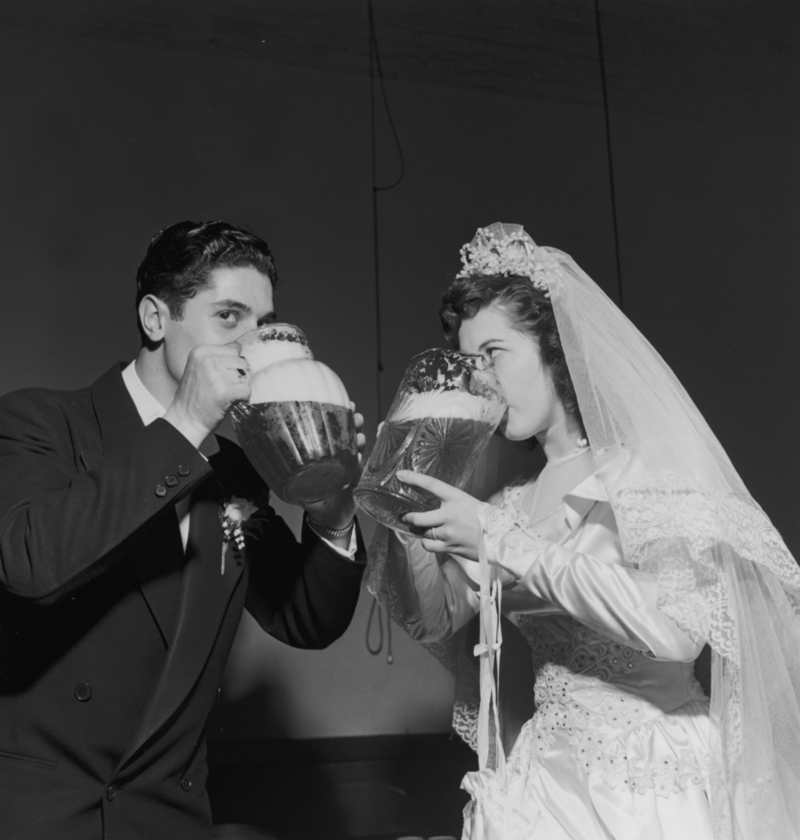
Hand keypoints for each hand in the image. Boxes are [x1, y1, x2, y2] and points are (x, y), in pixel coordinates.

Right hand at [165, 343, 250, 447]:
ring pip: (246, 376)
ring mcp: (216, 376)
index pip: (233, 348)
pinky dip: (243, 397)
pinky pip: (247, 390)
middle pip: (241, 361)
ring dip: (240, 386)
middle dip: (239, 375)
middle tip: (225, 386)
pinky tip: (231, 401)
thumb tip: (239, 350)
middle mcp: (208, 360)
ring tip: (226, 394)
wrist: (185, 420)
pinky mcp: (225, 392)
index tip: (223, 374)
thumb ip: (217, 358)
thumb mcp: (199, 368)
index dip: (233, 362)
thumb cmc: (194, 396)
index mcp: (201, 352)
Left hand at [301, 403, 365, 535]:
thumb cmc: (315, 499)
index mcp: (328, 453)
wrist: (329, 520)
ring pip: (360, 448)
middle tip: (355, 415)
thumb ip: (288, 473)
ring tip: (359, 435)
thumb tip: (268, 457)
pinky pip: (364, 468)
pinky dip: (362, 462)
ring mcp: (353, 467)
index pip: (335, 430)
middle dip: (355, 422)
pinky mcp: (360, 481)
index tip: (344, 403)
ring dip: (361, 439)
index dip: (341, 415)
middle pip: (351, 434)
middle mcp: (343, 457)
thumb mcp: (300, 485)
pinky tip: (359, 457)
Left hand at [398, 470, 482, 560]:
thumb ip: (450, 502)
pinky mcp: (450, 547)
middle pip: (417, 517)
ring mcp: (449, 532)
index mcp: (456, 497)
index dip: (414, 478)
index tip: (401, 475)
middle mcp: (449, 514)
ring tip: (423, 529)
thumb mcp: (468, 501)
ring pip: (422, 533)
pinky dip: (427, 543)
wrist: (500, 536)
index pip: (431, 484)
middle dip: (407, 518)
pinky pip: (429, 545)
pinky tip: (431, 540)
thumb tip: (433, 505)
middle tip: (404, 517)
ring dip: (420, 531)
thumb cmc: (485, 517)